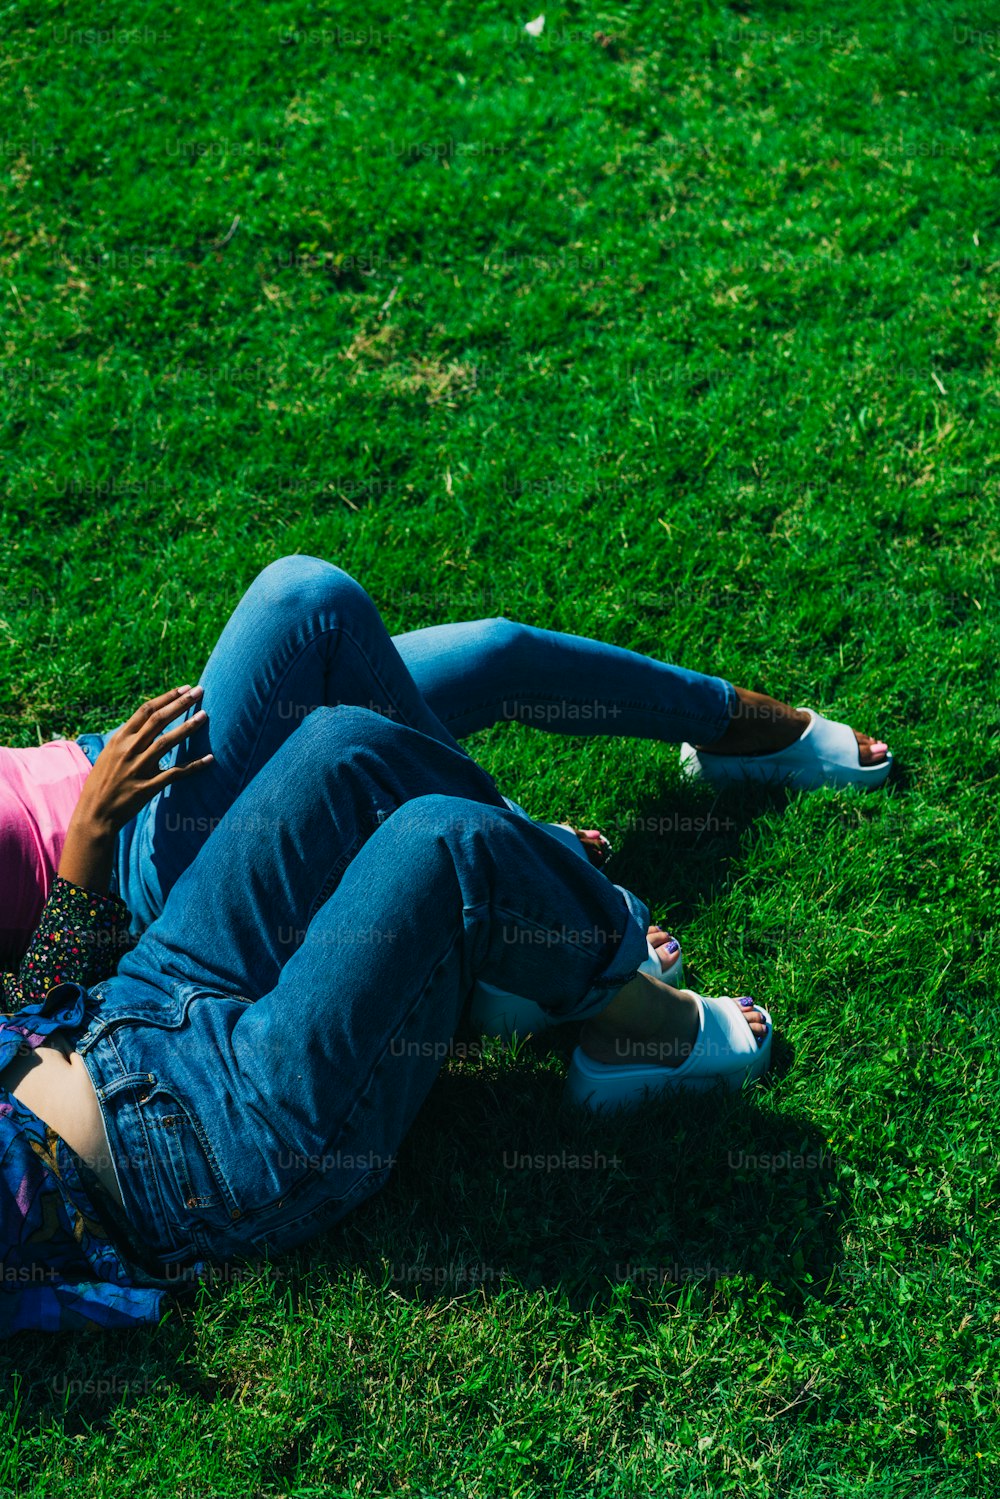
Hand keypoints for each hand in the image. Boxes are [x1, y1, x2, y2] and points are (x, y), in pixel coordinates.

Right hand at [74, 684, 213, 835]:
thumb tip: (146, 723)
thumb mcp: (109, 754)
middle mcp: (128, 750)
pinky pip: (175, 773)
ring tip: (205, 715)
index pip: (145, 710)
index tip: (184, 688)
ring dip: (187, 727)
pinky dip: (194, 766)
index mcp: (119, 739)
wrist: (94, 813)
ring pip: (167, 742)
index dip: (166, 697)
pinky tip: (209, 758)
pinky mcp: (147, 787)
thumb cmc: (103, 782)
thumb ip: (127, 739)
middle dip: (180, 703)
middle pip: (158, 720)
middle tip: (199, 691)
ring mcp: (138, 768)